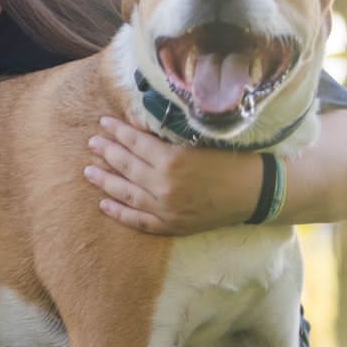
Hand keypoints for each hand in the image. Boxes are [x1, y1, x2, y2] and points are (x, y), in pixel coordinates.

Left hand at [83, 115, 262, 235]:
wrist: (257, 193)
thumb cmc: (231, 159)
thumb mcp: (198, 140)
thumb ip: (164, 133)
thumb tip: (135, 120)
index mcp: (172, 160)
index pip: (135, 142)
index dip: (118, 131)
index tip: (104, 123)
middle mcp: (164, 186)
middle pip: (127, 166)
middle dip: (107, 152)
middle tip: (92, 143)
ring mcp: (167, 209)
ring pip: (127, 194)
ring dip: (106, 181)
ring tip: (89, 171)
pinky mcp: (172, 226)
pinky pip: (139, 221)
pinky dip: (120, 213)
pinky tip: (104, 204)